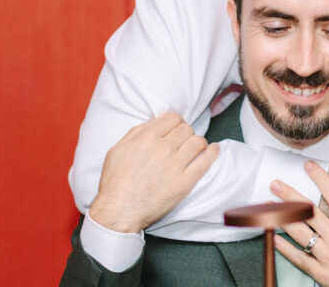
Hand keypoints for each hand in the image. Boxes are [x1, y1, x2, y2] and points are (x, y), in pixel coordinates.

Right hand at [87, 112, 218, 232]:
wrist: (118, 212)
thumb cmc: (115, 182)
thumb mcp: (117, 149)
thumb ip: (136, 132)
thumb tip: (153, 121)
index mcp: (147, 137)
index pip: (172, 118)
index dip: (176, 122)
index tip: (176, 129)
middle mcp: (163, 148)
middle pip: (186, 129)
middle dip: (186, 133)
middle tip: (183, 142)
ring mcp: (175, 165)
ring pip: (198, 142)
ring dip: (198, 143)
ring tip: (196, 148)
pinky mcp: (184, 182)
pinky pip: (204, 162)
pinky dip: (212, 153)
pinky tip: (214, 149)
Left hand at [272, 163, 328, 286]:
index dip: (319, 177)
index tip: (308, 166)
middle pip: (308, 211)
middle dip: (290, 195)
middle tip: (275, 184)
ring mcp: (327, 256)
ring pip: (300, 232)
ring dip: (283, 217)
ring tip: (269, 206)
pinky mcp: (322, 273)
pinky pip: (300, 259)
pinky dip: (286, 249)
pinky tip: (274, 239)